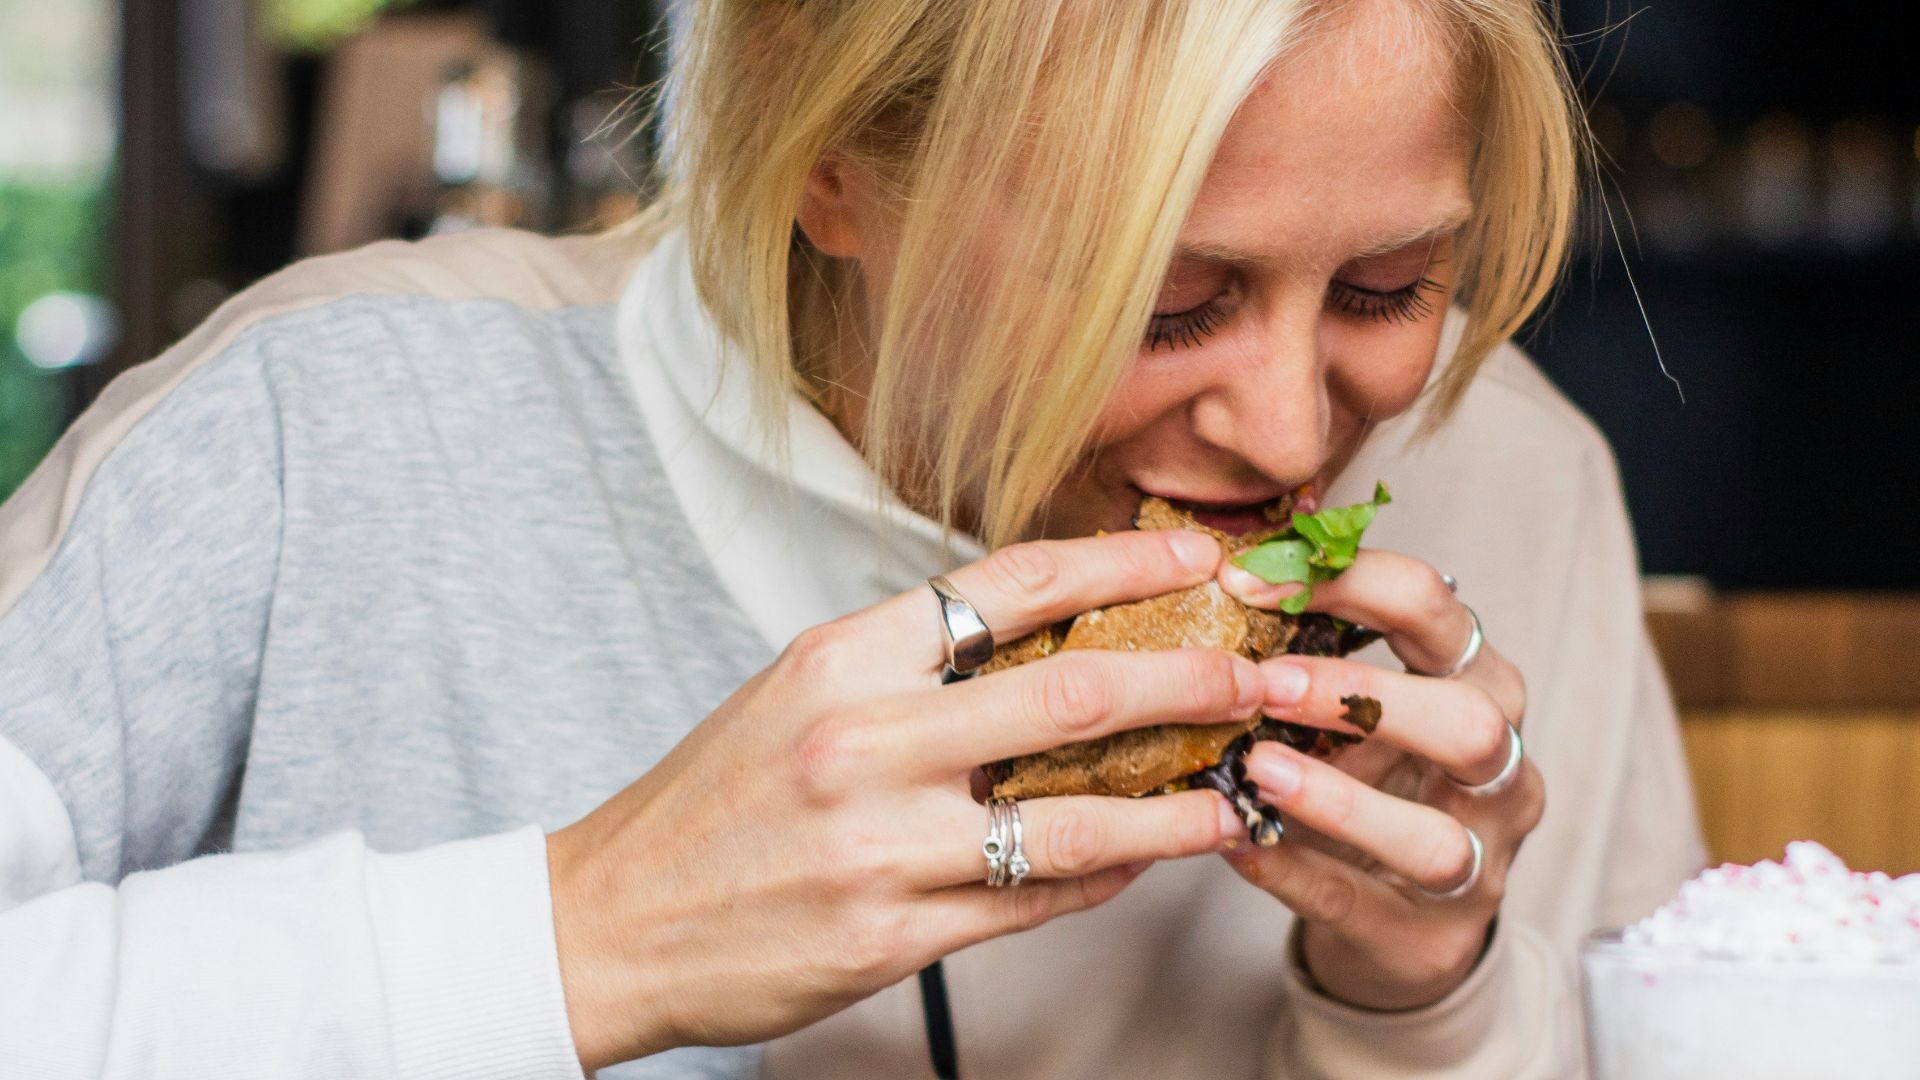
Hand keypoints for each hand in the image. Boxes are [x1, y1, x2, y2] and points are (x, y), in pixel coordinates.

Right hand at [547, 530, 1259, 1069]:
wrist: (610, 920)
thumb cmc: (712, 802)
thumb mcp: (797, 694)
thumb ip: (912, 666)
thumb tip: (1045, 639)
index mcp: (843, 657)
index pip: (1011, 583)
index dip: (1123, 562)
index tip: (1198, 554)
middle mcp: (865, 740)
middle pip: (1073, 691)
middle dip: (1191, 678)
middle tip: (1260, 675)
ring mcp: (880, 844)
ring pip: (1076, 817)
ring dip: (1176, 804)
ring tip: (1236, 794)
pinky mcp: (889, 936)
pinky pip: (1033, 902)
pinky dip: (1104, 877)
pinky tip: (1144, 860)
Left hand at [1218, 551, 1542, 1010]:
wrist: (1400, 919)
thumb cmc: (1370, 782)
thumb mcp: (1352, 710)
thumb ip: (1309, 652)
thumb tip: (1222, 575)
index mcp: (1479, 684)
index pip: (1438, 609)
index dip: (1349, 582)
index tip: (1251, 581)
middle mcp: (1500, 771)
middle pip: (1471, 721)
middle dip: (1364, 695)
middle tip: (1267, 684)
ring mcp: (1478, 864)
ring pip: (1434, 838)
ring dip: (1338, 800)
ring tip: (1256, 768)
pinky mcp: (1429, 938)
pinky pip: (1360, 904)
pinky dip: (1293, 871)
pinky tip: (1237, 843)